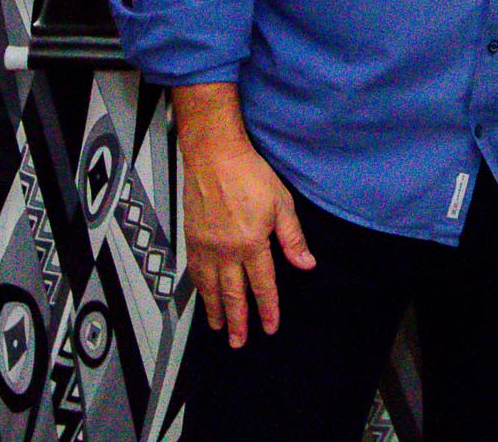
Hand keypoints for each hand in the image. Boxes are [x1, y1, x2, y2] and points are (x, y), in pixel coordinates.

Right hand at [176, 88, 314, 347]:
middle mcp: (227, 250)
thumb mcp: (282, 203)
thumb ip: (293, 237)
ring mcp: (206, 246)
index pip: (262, 285)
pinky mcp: (192, 237)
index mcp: (252, 243)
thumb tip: (306, 264)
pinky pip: (195, 271)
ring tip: (219, 327)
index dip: (268, 308)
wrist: (214, 154)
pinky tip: (202, 294)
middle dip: (238, 321)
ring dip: (215, 310)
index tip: (270, 326)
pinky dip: (199, 288)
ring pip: (210, 287)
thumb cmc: (249, 173)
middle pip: (233, 294)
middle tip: (239, 342)